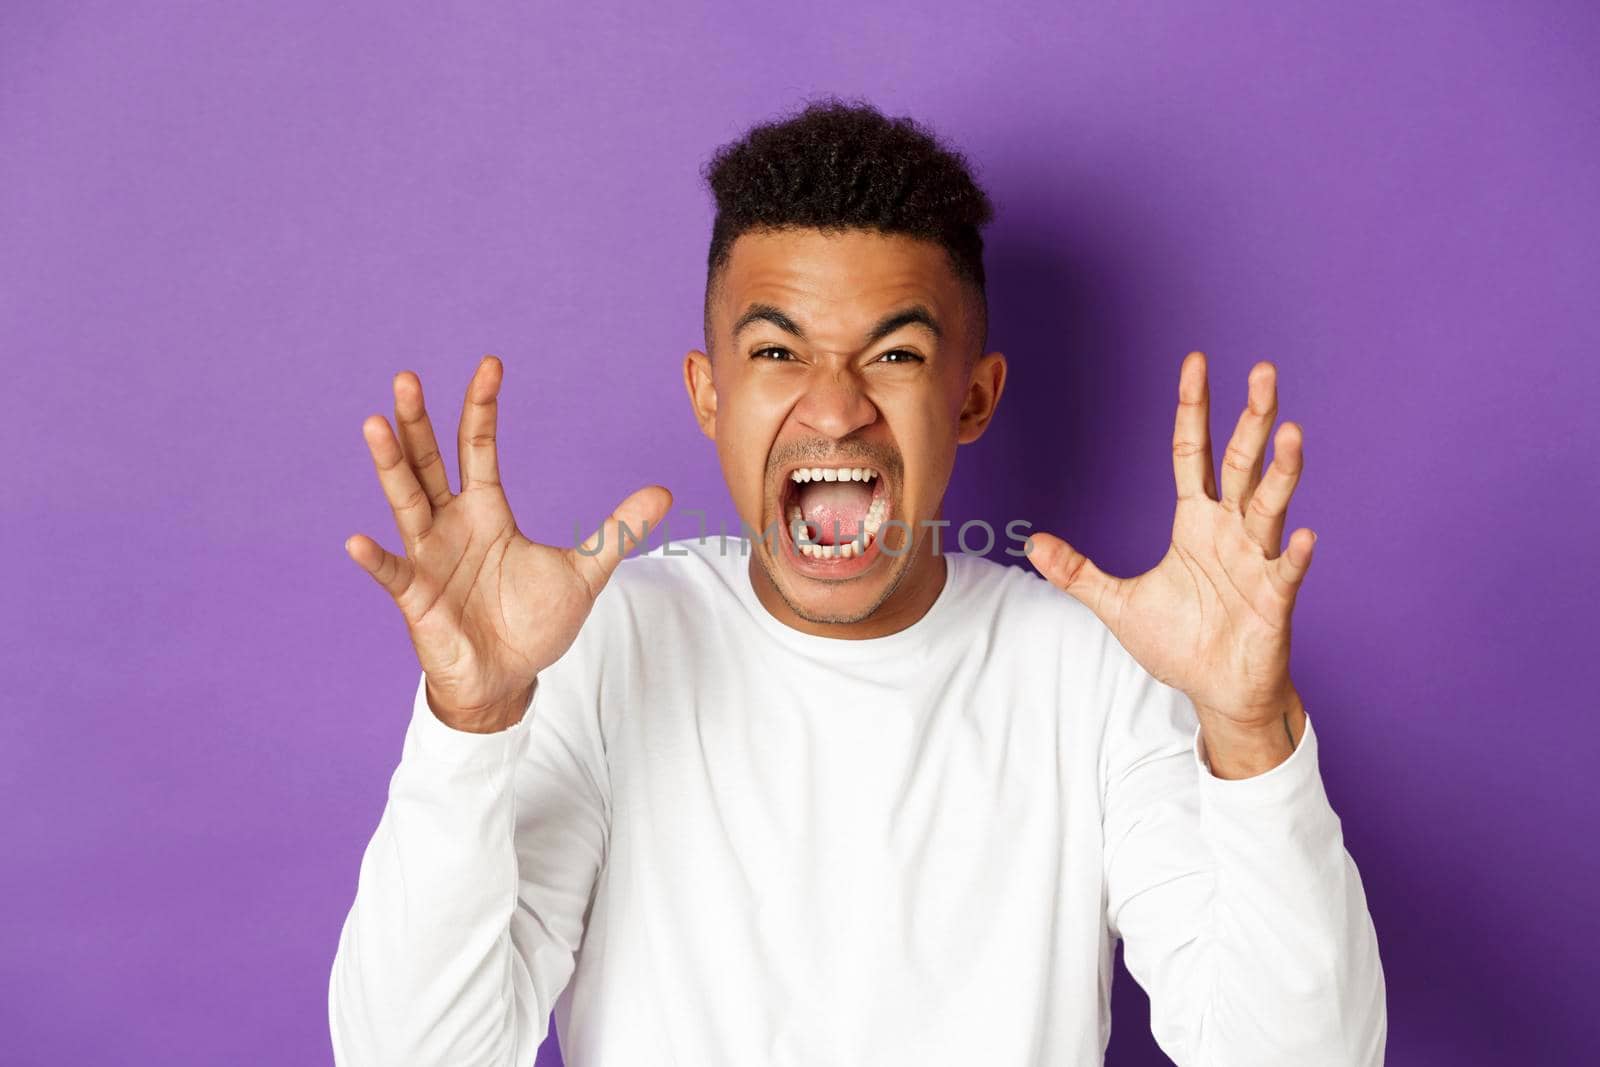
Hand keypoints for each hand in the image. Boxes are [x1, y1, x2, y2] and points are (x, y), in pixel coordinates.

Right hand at [345, 355, 670, 732]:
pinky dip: (376, 559)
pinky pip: (393, 574)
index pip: (479, 448)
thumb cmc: (532, 624)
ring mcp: (429, 557)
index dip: (483, 408)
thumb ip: (617, 531)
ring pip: (405, 501)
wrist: (507, 680)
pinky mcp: (417, 598)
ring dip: (390, 464)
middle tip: (407, 377)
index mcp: (487, 511)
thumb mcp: (584, 573)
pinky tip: (357, 541)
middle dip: (418, 422)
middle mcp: (451, 525)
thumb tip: (664, 492)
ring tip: (375, 423)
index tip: (490, 364)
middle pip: (429, 462)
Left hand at [1026, 352, 1312, 769]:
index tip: (1196, 362)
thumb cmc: (1179, 643)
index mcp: (1195, 522)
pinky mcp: (1274, 600)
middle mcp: (1231, 531)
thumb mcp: (1116, 603)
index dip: (1193, 409)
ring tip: (1291, 431)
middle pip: (1243, 462)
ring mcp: (1256, 561)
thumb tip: (1033, 545)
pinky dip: (1294, 553)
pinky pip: (1286, 571)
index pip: (1194, 452)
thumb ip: (1077, 572)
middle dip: (1252, 418)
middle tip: (1264, 371)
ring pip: (1270, 505)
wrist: (1217, 691)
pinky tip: (1303, 533)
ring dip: (1281, 470)